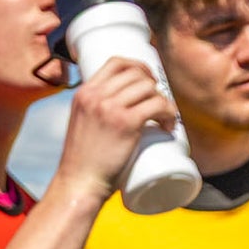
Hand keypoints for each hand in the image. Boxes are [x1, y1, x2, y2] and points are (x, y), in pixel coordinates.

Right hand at [55, 54, 179, 200]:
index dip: (137, 66)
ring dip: (163, 101)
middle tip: (159, 103)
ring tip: (164, 118)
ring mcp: (111, 108)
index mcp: (84, 94)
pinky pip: (157, 105)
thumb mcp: (81, 126)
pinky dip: (169, 112)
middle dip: (153, 85)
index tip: (147, 80)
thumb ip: (93, 115)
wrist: (78, 185)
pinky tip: (168, 123)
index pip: (115, 63)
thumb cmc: (82, 164)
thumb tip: (115, 113)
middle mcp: (96, 96)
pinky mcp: (126, 123)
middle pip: (135, 74)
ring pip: (149, 88)